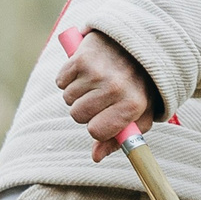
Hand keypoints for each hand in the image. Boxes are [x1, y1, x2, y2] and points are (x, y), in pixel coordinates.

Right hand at [56, 30, 157, 161]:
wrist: (139, 42)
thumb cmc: (139, 85)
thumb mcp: (140, 114)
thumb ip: (120, 139)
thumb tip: (96, 157)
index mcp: (132, 105)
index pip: (96, 132)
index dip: (97, 128)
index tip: (104, 118)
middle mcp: (115, 88)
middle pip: (78, 116)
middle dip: (85, 110)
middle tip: (100, 97)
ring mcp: (97, 71)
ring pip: (68, 99)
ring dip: (77, 93)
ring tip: (95, 81)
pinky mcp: (81, 56)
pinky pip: (61, 81)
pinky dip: (68, 78)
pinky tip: (85, 71)